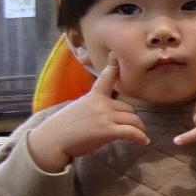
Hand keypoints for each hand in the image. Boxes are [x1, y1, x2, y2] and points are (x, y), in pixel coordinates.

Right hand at [26, 56, 148, 169]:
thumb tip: (110, 112)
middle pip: (128, 108)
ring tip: (139, 135)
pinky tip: (143, 141)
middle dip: (131, 118)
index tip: (116, 54)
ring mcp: (105, 116)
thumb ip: (95, 106)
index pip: (106, 78)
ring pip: (133, 120)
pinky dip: (140, 137)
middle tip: (131, 127)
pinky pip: (132, 132)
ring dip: (138, 128)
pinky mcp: (108, 130)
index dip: (113, 66)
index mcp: (93, 96)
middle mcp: (101, 103)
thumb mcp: (79, 108)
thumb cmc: (63, 128)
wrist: (51, 141)